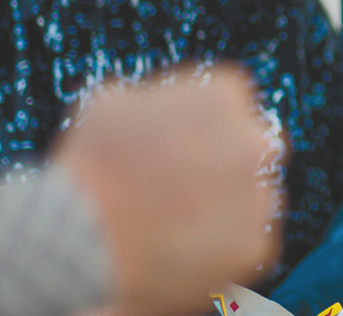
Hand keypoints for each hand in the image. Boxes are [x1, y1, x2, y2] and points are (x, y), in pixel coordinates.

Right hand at [54, 66, 281, 315]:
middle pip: (251, 145)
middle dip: (226, 159)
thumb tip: (157, 106)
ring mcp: (259, 194)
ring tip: (178, 219)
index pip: (232, 102)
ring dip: (227, 202)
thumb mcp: (112, 104)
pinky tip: (185, 245)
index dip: (204, 124)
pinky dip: (224, 244)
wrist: (83, 239)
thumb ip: (154, 98)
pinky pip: (248, 239)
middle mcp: (254, 142)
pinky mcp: (256, 242)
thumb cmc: (92, 167)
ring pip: (252, 194)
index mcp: (224, 97)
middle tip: (185, 182)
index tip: (183, 142)